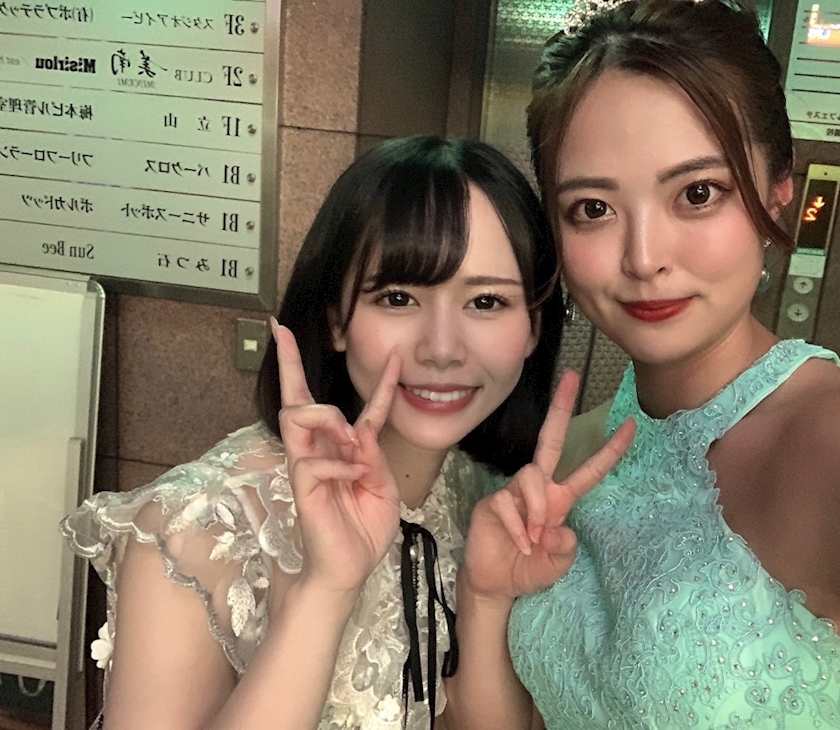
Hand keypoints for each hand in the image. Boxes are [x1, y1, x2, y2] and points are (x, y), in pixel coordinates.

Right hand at [272, 320, 401, 595]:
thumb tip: (360, 429)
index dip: (380, 383)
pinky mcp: (301, 487)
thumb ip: (373, 455)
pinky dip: (339, 465)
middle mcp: (319, 451)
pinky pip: (313, 461)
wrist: (349, 569)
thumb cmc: (363, 529)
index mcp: (343, 450)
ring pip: (297, 415)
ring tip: (350, 441)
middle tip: (282, 332)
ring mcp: (306, 467)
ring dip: (328, 418)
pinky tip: (352, 479)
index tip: (395, 355)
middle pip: (297, 398)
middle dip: (288, 362)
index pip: (356, 410)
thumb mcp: (382, 486)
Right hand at [462, 371, 634, 601]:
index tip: (632, 425)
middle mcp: (537, 489)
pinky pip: (507, 502)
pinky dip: (518, 527)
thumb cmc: (530, 569)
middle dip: (561, 407)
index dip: (610, 450)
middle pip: (550, 440)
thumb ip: (566, 546)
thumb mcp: (560, 563)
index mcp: (559, 500)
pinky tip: (520, 544)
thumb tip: (556, 527)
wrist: (496, 584)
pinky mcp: (492, 503)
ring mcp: (513, 493)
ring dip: (536, 509)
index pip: (589, 470)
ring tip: (534, 538)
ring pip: (530, 476)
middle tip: (573, 375)